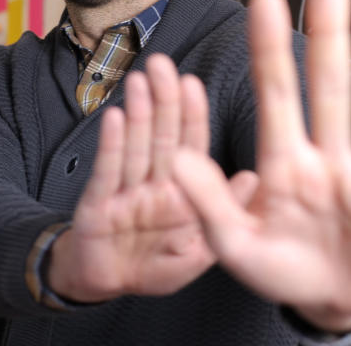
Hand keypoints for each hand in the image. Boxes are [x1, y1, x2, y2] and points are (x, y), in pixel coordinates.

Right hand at [47, 55, 222, 301]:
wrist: (105, 286)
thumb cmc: (152, 267)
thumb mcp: (198, 251)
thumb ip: (222, 215)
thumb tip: (253, 177)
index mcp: (181, 192)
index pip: (189, 146)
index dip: (191, 115)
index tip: (192, 83)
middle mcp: (153, 184)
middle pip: (161, 136)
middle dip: (163, 99)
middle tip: (162, 64)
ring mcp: (124, 191)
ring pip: (135, 146)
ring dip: (138, 113)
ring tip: (141, 81)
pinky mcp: (97, 205)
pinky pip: (106, 171)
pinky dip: (111, 145)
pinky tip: (115, 117)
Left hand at [172, 0, 350, 331]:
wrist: (327, 304)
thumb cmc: (279, 268)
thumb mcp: (235, 244)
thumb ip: (209, 203)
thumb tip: (175, 160)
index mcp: (285, 163)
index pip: (275, 94)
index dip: (270, 48)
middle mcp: (330, 158)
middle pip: (330, 88)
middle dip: (330, 34)